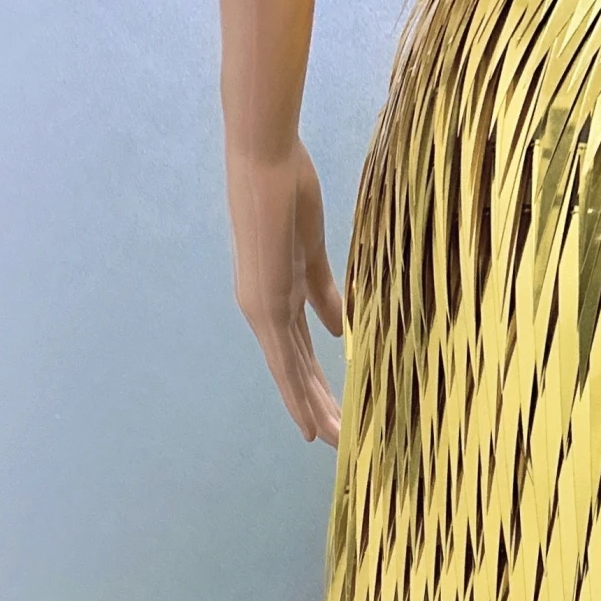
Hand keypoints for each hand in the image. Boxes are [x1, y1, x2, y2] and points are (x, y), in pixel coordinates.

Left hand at [225, 138, 342, 444]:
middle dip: (316, 403)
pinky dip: (297, 396)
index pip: (298, 348)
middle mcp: (262, 308)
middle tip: (339, 437)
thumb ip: (324, 292)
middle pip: (294, 368)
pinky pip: (284, 361)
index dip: (314, 382)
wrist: (265, 159)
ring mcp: (261, 309)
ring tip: (333, 441)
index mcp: (273, 292)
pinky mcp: (266, 305)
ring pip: (290, 373)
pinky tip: (311, 424)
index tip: (333, 410)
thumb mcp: (311, 251)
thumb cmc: (289, 189)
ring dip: (312, 409)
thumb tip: (337, 331)